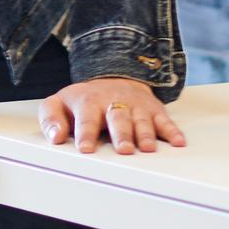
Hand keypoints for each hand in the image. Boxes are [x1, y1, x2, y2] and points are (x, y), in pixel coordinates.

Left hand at [39, 78, 185, 155]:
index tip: (86, 149)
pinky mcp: (153, 109)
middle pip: (118, 119)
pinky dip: (172, 131)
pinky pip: (164, 120)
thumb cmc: (84, 100)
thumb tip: (54, 137)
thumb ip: (50, 118)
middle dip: (122, 134)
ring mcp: (136, 106)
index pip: (87, 119)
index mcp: (89, 102)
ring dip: (145, 134)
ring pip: (141, 120)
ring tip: (147, 149)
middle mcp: (114, 103)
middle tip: (123, 150)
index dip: (86, 133)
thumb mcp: (59, 103)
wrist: (113, 78)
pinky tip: (178, 143)